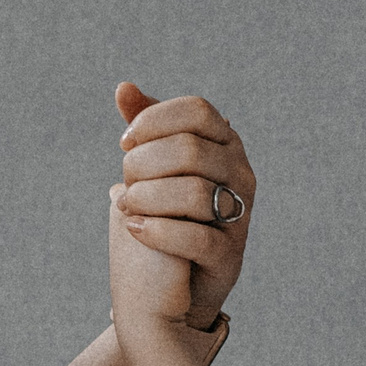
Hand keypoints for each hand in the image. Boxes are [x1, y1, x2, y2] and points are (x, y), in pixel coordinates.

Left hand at [112, 82, 253, 329]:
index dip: (155, 120)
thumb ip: (146, 127)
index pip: (197, 111)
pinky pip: (196, 238)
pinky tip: (135, 229)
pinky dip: (157, 232)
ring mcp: (241, 216)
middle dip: (144, 163)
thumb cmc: (167, 209)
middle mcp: (242, 175)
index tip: (125, 142)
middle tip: (125, 180)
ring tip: (126, 206)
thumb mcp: (157, 165)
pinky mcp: (230, 255)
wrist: (177, 277)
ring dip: (146, 198)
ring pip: (194, 193)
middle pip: (191, 150)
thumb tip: (123, 88)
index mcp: (226, 144)